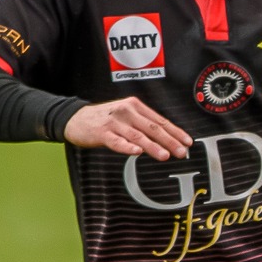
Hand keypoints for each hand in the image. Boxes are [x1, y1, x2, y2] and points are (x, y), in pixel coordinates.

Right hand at [64, 97, 190, 159]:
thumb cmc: (105, 120)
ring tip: (165, 155)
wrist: (74, 118)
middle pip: (152, 128)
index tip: (188, 142)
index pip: (160, 121)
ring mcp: (114, 122)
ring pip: (137, 135)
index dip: (175, 132)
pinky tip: (137, 152)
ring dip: (152, 146)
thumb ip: (144, 124)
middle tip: (182, 152)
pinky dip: (127, 146)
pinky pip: (116, 141)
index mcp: (135, 106)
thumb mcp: (126, 116)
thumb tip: (168, 138)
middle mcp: (126, 112)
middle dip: (169, 141)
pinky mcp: (101, 133)